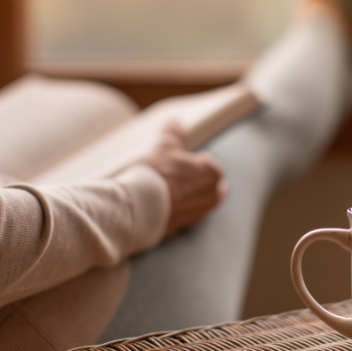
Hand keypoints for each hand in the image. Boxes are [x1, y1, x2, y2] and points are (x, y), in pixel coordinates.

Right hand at [140, 122, 226, 238]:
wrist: (139, 207)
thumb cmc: (156, 174)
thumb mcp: (164, 147)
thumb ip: (174, 134)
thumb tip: (176, 123)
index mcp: (213, 174)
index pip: (207, 164)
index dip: (191, 161)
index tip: (176, 162)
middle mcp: (211, 196)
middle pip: (207, 185)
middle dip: (194, 180)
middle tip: (173, 175)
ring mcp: (199, 214)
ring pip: (195, 201)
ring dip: (185, 196)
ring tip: (163, 190)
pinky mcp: (184, 227)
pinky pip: (182, 215)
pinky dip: (175, 210)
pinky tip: (159, 205)